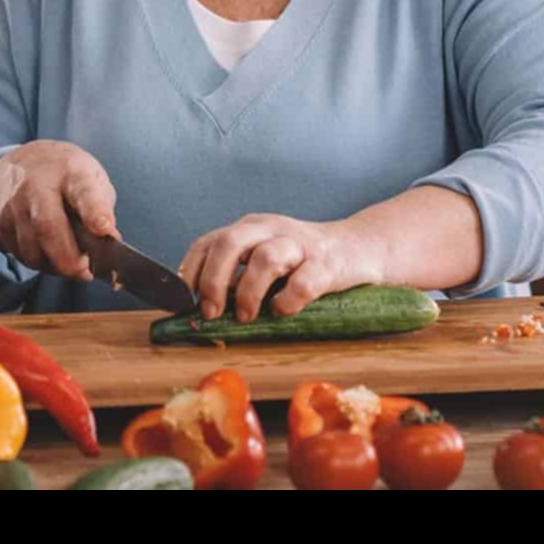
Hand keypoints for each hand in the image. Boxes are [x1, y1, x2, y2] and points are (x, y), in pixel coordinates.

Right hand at [0, 140, 117, 281]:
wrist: (21, 162)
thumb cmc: (66, 175)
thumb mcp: (92, 178)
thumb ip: (103, 209)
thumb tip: (109, 242)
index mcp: (72, 171)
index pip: (83, 192)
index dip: (95, 212)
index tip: (104, 229)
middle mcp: (38, 185)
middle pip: (49, 228)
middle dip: (69, 260)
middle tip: (84, 272)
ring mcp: (15, 203)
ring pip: (32, 250)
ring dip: (54, 266)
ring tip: (68, 261)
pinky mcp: (1, 222)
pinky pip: (21, 255)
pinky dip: (39, 262)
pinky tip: (48, 252)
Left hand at [179, 214, 386, 321]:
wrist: (357, 248)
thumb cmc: (302, 260)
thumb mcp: (263, 257)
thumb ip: (236, 275)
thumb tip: (202, 307)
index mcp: (250, 228)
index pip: (208, 242)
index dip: (192, 270)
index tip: (186, 299)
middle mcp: (270, 229)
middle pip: (230, 243)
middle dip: (214, 280)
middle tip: (211, 312)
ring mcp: (300, 244)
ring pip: (266, 258)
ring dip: (249, 291)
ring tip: (247, 315)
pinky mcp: (327, 264)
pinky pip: (304, 282)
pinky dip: (288, 301)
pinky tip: (283, 310)